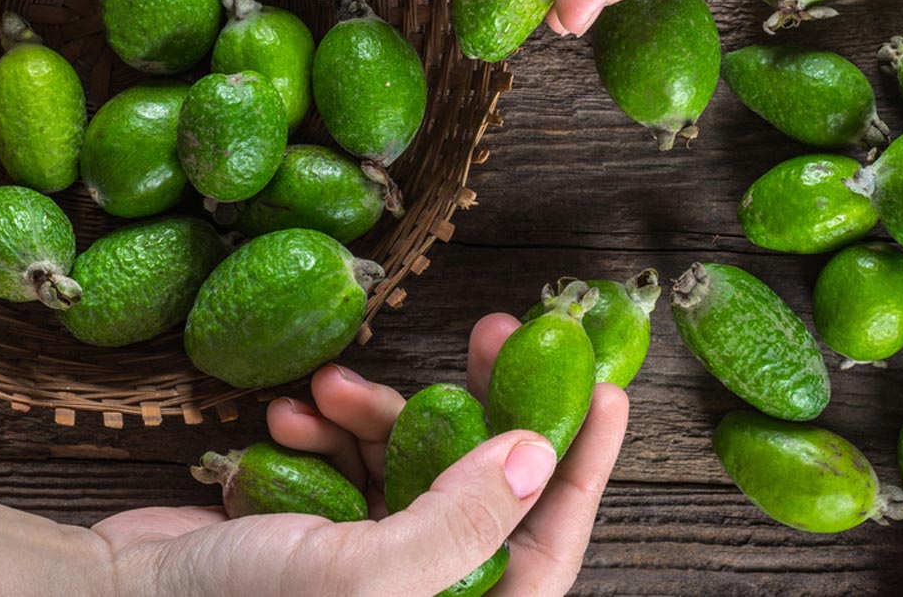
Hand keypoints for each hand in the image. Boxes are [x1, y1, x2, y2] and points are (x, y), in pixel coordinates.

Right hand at [94, 313, 628, 595]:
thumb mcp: (366, 575)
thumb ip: (462, 519)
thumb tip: (542, 455)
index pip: (549, 545)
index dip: (588, 467)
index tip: (610, 389)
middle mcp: (422, 590)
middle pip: (487, 483)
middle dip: (484, 406)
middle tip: (490, 331)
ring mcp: (373, 556)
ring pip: (414, 459)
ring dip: (379, 411)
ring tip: (333, 389)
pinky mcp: (325, 525)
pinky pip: (355, 459)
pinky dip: (331, 425)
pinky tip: (292, 406)